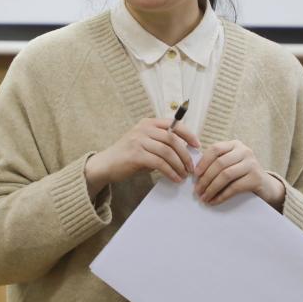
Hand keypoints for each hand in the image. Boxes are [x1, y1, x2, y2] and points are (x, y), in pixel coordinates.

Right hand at [85, 118, 200, 197]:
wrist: (106, 164)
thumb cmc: (129, 156)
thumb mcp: (145, 143)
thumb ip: (161, 143)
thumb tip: (185, 152)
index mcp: (148, 123)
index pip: (174, 124)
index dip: (188, 134)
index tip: (197, 145)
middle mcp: (144, 129)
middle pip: (173, 139)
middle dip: (185, 154)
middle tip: (191, 167)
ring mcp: (139, 141)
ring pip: (168, 152)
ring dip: (179, 165)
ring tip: (184, 175)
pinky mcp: (136, 155)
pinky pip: (159, 163)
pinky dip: (170, 171)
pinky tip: (175, 178)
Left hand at [194, 140, 285, 207]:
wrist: (266, 186)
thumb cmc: (242, 175)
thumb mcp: (231, 164)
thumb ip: (216, 163)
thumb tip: (194, 173)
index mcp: (235, 145)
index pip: (215, 149)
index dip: (203, 162)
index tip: (195, 175)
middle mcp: (245, 151)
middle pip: (219, 163)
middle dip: (205, 179)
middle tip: (197, 191)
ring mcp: (252, 164)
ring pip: (226, 175)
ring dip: (212, 188)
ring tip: (204, 197)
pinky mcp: (256, 178)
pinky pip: (234, 187)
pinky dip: (222, 196)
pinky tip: (215, 201)